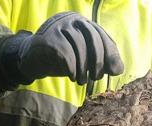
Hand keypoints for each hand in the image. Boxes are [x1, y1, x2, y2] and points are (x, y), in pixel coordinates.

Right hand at [1, 12, 123, 84]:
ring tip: (81, 81)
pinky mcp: (47, 38)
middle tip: (96, 78)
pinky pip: (65, 53)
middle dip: (98, 62)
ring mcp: (58, 26)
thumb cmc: (61, 59)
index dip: (110, 54)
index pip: (101, 36)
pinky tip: (71, 76)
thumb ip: (101, 62)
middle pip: (92, 39)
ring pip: (79, 47)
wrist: (32, 60)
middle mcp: (71, 19)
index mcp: (82, 22)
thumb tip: (119, 70)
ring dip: (83, 68)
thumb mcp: (84, 61)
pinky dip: (71, 67)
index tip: (113, 71)